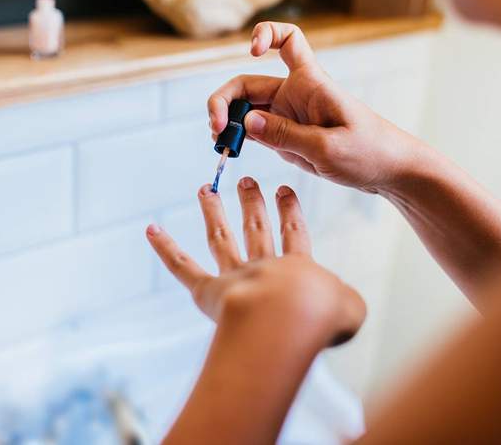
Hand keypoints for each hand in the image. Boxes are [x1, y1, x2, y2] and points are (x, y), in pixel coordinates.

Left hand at [146, 178, 364, 347]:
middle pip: (256, 229)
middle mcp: (265, 268)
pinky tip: (151, 230)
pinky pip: (183, 267)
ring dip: (213, 212)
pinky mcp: (209, 292)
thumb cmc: (321, 316)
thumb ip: (346, 302)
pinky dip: (165, 248)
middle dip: (252, 203)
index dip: (290, 213)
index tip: (285, 191)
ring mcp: (235, 277)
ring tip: (206, 189)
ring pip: (221, 238)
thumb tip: (342, 304)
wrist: (290, 318)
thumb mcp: (349, 309)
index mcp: (298, 269)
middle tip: (246, 182)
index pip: (294, 235)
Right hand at [208, 21, 424, 193]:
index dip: (268, 34)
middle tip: (217, 129)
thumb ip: (286, 135)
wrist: (389, 171)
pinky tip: (228, 151)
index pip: (289, 40)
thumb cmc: (370, 152)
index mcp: (311, 82)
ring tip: (219, 144)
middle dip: (224, 101)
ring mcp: (287, 116)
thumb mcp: (328, 147)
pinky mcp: (285, 137)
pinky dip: (236, 138)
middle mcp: (294, 94)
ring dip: (226, 122)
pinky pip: (253, 131)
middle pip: (247, 84)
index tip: (252, 51)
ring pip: (244, 109)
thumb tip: (245, 122)